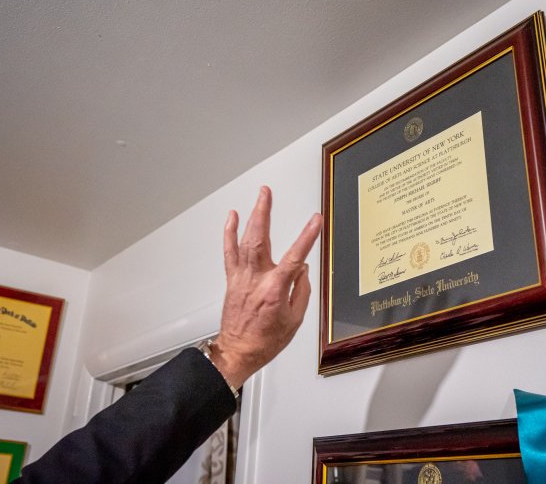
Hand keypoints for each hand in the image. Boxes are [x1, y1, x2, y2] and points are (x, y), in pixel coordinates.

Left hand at [209, 186, 322, 388]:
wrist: (238, 352)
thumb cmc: (265, 341)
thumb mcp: (294, 320)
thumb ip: (301, 291)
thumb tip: (303, 270)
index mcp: (274, 290)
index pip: (295, 257)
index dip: (307, 236)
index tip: (316, 221)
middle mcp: (256, 280)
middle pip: (260, 239)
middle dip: (264, 213)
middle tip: (267, 193)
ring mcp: (241, 278)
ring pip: (245, 241)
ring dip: (251, 217)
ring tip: (258, 198)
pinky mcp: (232, 279)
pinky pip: (229, 252)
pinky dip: (229, 233)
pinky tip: (232, 218)